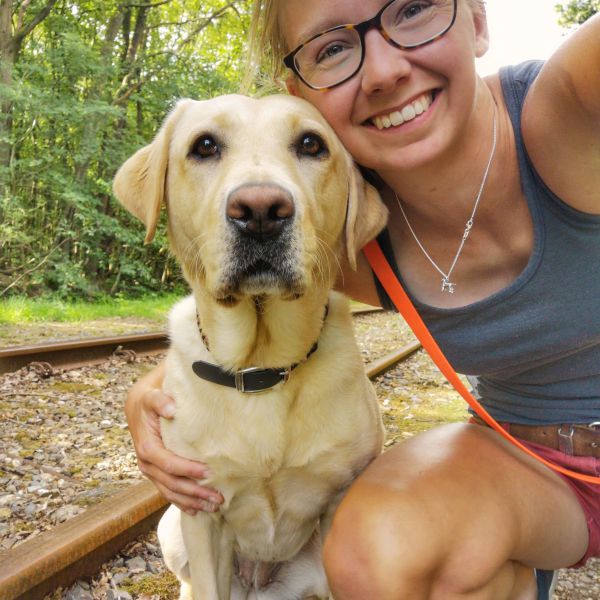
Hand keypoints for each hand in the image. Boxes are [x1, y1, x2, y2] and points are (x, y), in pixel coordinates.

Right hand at [125, 362, 222, 514]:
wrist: (138, 406)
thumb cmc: (149, 400)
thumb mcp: (153, 396)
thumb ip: (160, 401)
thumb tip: (171, 410)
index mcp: (147, 447)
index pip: (169, 463)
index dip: (188, 470)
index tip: (208, 472)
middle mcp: (147, 463)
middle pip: (172, 483)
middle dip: (195, 492)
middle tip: (218, 498)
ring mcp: (151, 471)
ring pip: (171, 492)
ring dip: (192, 502)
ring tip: (213, 508)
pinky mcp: (157, 473)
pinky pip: (168, 492)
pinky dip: (182, 503)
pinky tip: (197, 511)